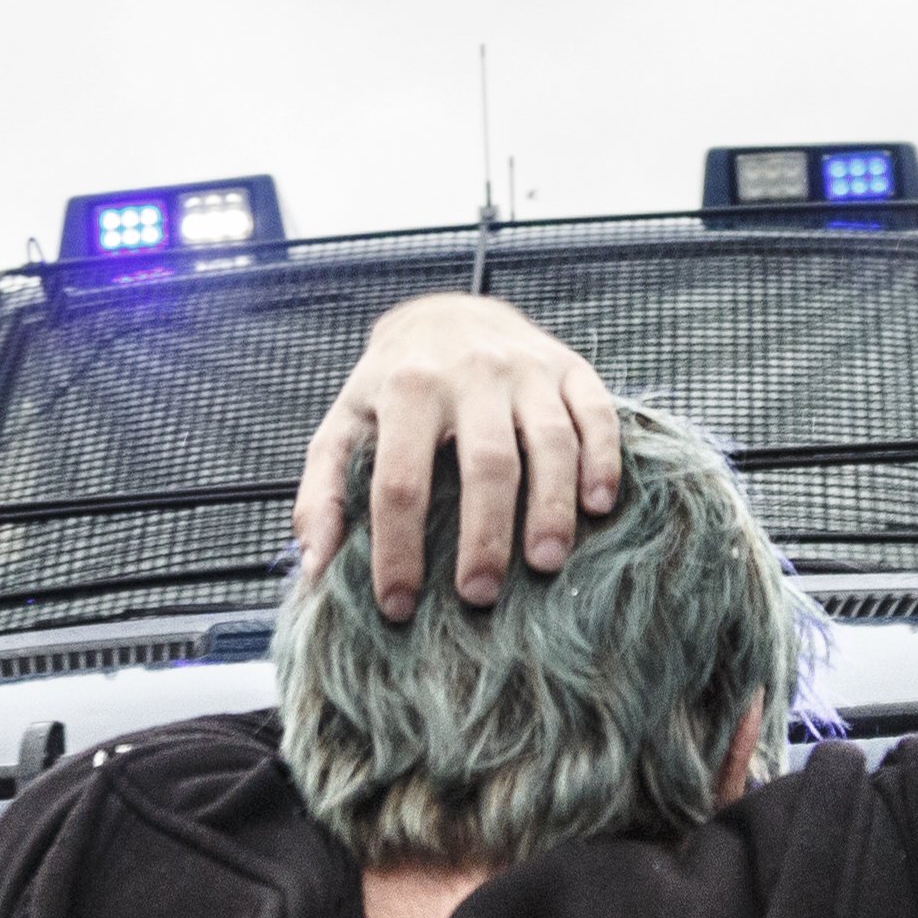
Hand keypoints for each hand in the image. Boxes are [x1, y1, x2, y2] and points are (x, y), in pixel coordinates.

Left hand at [290, 294, 624, 618]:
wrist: (448, 312)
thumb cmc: (393, 386)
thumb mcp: (344, 425)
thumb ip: (323, 492)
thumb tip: (315, 567)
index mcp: (407, 388)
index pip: (401, 481)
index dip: (398, 549)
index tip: (398, 605)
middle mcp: (471, 373)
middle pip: (486, 463)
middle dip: (485, 535)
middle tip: (479, 595)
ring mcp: (527, 369)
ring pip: (551, 442)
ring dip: (551, 507)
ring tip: (546, 564)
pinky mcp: (571, 368)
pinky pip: (597, 415)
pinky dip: (603, 462)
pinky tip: (598, 507)